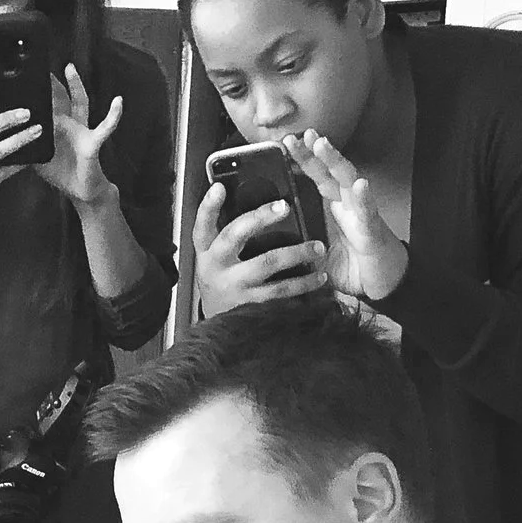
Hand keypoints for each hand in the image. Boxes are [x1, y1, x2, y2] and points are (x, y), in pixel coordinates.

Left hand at [34, 63, 124, 206]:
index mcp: (54, 128)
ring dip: (76, 86)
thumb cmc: (60, 172)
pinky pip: (105, 127)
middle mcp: (68, 124)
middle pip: (60, 97)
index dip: (36, 93)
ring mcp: (82, 130)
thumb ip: (25, 144)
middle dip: (51, 81)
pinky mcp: (92, 142)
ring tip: (70, 69)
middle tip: (38, 63)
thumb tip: (4, 136)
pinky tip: (118, 102)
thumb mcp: (37, 157)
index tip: (22, 78)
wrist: (81, 191)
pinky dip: (113, 115)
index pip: (44, 105)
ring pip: (80, 104)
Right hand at [191, 180, 328, 314]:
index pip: (202, 226)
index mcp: (207, 252)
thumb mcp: (217, 261)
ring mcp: (234, 287)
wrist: (215, 334)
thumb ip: (228, 237)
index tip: (219, 188)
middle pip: (235, 236)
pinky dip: (303, 284)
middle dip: (260, 218)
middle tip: (284, 206)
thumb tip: (247, 201)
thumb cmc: (224, 285)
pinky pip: (281, 291)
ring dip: (296, 252)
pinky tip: (319, 277)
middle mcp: (217, 268)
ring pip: (266, 263)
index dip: (209, 207)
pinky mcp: (251, 306)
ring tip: (318, 247)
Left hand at [287, 130, 408, 299]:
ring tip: (324, 145)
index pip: (317, 177)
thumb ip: (296, 245)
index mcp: (333, 207)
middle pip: (330, 172)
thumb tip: (267, 245)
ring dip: (336, 162)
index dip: (304, 159)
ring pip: (349, 181)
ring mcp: (361, 214)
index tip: (287, 143)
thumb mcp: (313, 256)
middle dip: (316, 152)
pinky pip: (368, 212)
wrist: (380, 286)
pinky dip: (365, 198)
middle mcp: (348, 204)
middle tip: (301, 134)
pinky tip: (361, 185)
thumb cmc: (350, 267)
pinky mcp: (373, 230)